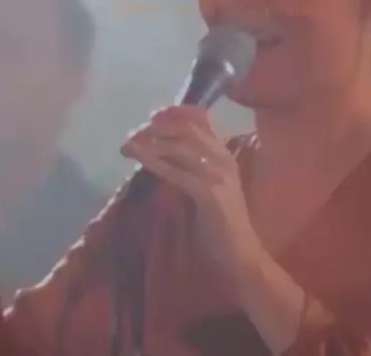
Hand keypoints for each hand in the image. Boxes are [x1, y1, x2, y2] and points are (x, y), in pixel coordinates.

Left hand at [121, 106, 262, 287]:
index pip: (199, 119)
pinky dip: (154, 161)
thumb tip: (161, 152)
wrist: (241, 256)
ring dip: (150, 142)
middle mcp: (223, 157)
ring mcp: (218, 174)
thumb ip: (190, 166)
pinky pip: (176, 172)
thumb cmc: (220, 223)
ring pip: (180, 147)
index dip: (173, 113)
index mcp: (223, 153)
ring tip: (128, 145)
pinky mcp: (209, 193)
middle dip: (155, 127)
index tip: (150, 117)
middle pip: (186, 128)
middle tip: (132, 133)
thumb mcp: (206, 185)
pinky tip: (138, 158)